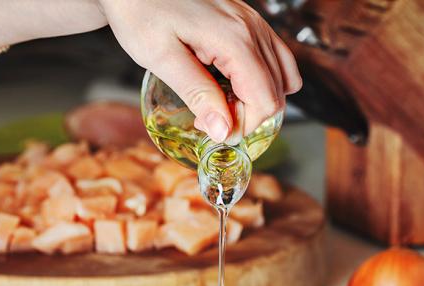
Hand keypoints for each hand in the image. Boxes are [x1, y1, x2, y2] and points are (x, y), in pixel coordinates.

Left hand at [99, 0, 300, 140]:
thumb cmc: (141, 14)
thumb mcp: (161, 59)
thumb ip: (196, 94)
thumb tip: (223, 130)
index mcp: (234, 39)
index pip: (265, 99)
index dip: (245, 126)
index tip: (214, 132)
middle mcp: (252, 29)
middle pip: (276, 92)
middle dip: (248, 117)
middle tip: (210, 120)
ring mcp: (254, 23)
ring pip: (282, 76)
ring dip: (256, 101)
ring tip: (220, 104)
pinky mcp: (248, 22)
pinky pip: (274, 58)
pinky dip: (261, 81)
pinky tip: (231, 86)